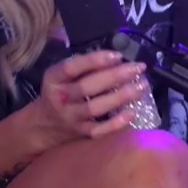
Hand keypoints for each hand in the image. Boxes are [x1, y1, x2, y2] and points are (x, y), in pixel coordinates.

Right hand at [24, 51, 150, 147]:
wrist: (45, 124)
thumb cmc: (61, 91)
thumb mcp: (62, 74)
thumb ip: (83, 65)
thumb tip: (116, 58)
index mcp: (54, 79)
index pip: (72, 67)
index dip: (95, 60)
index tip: (118, 55)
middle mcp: (61, 98)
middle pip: (88, 87)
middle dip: (116, 76)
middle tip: (138, 68)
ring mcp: (71, 117)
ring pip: (96, 107)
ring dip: (120, 97)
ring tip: (141, 86)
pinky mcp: (81, 133)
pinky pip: (99, 130)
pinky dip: (116, 123)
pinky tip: (132, 112)